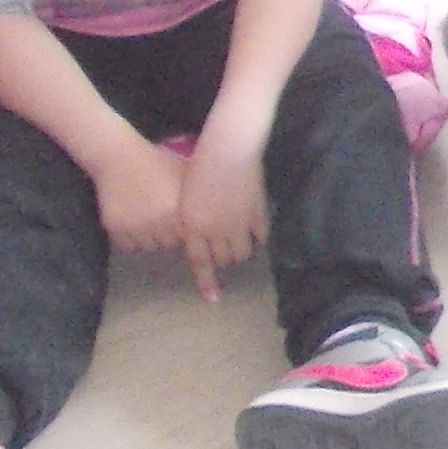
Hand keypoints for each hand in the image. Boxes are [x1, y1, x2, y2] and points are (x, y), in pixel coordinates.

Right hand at [93, 140, 187, 259]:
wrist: (119, 157)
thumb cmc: (157, 163)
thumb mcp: (184, 175)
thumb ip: (197, 196)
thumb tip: (214, 215)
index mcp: (178, 209)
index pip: (188, 237)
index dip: (185, 229)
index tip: (181, 221)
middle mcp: (158, 221)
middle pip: (169, 244)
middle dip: (168, 235)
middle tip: (163, 220)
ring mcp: (135, 226)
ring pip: (148, 247)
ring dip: (150, 238)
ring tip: (148, 221)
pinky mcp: (115, 227)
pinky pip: (128, 247)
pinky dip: (131, 240)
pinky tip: (133, 224)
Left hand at [176, 135, 267, 303]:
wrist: (228, 149)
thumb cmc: (200, 166)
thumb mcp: (187, 196)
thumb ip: (192, 219)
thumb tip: (197, 234)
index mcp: (193, 226)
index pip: (201, 262)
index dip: (207, 282)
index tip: (215, 299)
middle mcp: (215, 230)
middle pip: (224, 259)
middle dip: (223, 257)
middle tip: (223, 248)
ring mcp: (238, 223)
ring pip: (242, 251)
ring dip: (240, 250)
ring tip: (239, 240)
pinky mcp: (257, 213)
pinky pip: (261, 236)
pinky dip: (259, 237)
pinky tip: (257, 232)